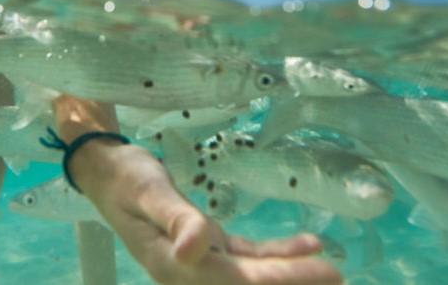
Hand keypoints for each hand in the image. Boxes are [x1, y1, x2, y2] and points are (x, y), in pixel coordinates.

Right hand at [71, 142, 345, 284]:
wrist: (109, 173)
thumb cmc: (126, 179)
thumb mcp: (148, 193)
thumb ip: (174, 220)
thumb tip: (197, 250)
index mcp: (175, 264)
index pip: (237, 279)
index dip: (279, 279)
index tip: (318, 272)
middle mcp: (190, 270)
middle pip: (250, 281)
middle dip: (293, 280)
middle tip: (338, 277)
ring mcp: (200, 259)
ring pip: (252, 271)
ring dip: (289, 270)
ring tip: (329, 268)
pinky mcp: (207, 244)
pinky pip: (246, 253)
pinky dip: (275, 251)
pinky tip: (304, 244)